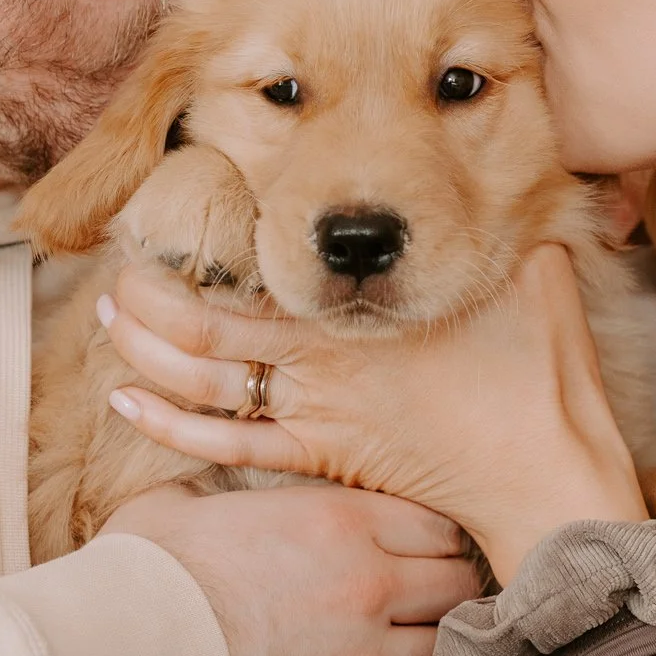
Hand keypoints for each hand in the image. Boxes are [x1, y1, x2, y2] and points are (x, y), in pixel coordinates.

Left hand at [100, 244, 647, 581]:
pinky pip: (228, 445)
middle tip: (116, 272)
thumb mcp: (538, 277)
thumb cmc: (543, 378)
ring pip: (202, 384)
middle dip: (148, 300)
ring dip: (145, 352)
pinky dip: (169, 426)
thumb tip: (540, 177)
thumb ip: (520, 223)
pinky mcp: (324, 460)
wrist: (544, 478)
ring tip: (111, 321)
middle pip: (201, 327)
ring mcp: (316, 415)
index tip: (161, 223)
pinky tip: (127, 403)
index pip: (248, 274)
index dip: (194, 254)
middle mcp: (321, 362)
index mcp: (357, 312)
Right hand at [100, 482, 478, 655]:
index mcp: (336, 521)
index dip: (435, 541)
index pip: (437, 525)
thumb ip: (214, 493)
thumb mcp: (178, 506)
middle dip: (452, 596)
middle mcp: (365, 586)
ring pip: (447, 655)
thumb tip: (203, 490)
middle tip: (432, 609)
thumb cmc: (139, 574)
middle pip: (460, 586)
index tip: (423, 555)